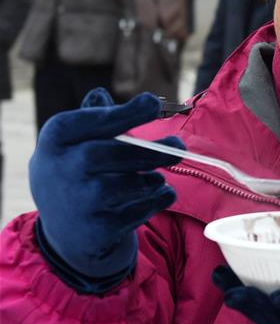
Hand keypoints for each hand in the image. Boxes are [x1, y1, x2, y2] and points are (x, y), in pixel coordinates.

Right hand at [30, 88, 182, 283]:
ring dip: (153, 178)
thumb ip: (95, 118)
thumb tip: (100, 94)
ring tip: (154, 177)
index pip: (90, 121)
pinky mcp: (97, 230)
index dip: (125, 113)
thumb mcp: (77, 142)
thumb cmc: (80, 170)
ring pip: (129, 184)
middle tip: (179, 144)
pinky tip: (158, 194)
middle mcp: (61, 170)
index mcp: (56, 138)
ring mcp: (77, 203)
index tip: (154, 103)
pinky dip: (158, 199)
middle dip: (150, 150)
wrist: (66, 229)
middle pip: (110, 154)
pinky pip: (140, 210)